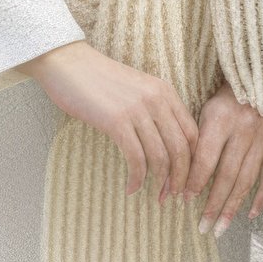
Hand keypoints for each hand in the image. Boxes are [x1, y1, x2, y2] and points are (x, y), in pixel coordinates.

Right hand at [25, 42, 198, 199]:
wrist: (69, 64)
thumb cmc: (99, 80)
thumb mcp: (137, 89)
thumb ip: (154, 110)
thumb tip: (165, 146)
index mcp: (165, 91)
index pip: (192, 133)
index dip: (194, 161)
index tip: (186, 180)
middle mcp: (157, 100)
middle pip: (182, 149)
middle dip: (180, 178)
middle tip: (172, 196)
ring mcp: (138, 110)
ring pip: (161, 157)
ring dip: (160, 183)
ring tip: (154, 197)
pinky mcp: (117, 121)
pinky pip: (136, 159)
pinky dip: (137, 179)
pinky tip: (131, 188)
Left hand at [187, 83, 262, 236]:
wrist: (261, 80)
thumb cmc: (226, 99)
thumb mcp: (206, 111)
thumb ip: (196, 141)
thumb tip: (179, 176)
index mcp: (221, 120)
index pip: (205, 159)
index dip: (194, 182)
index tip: (184, 200)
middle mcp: (243, 131)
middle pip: (226, 176)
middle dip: (213, 205)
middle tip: (203, 227)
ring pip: (246, 181)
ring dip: (232, 208)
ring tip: (221, 228)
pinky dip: (261, 198)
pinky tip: (251, 215)